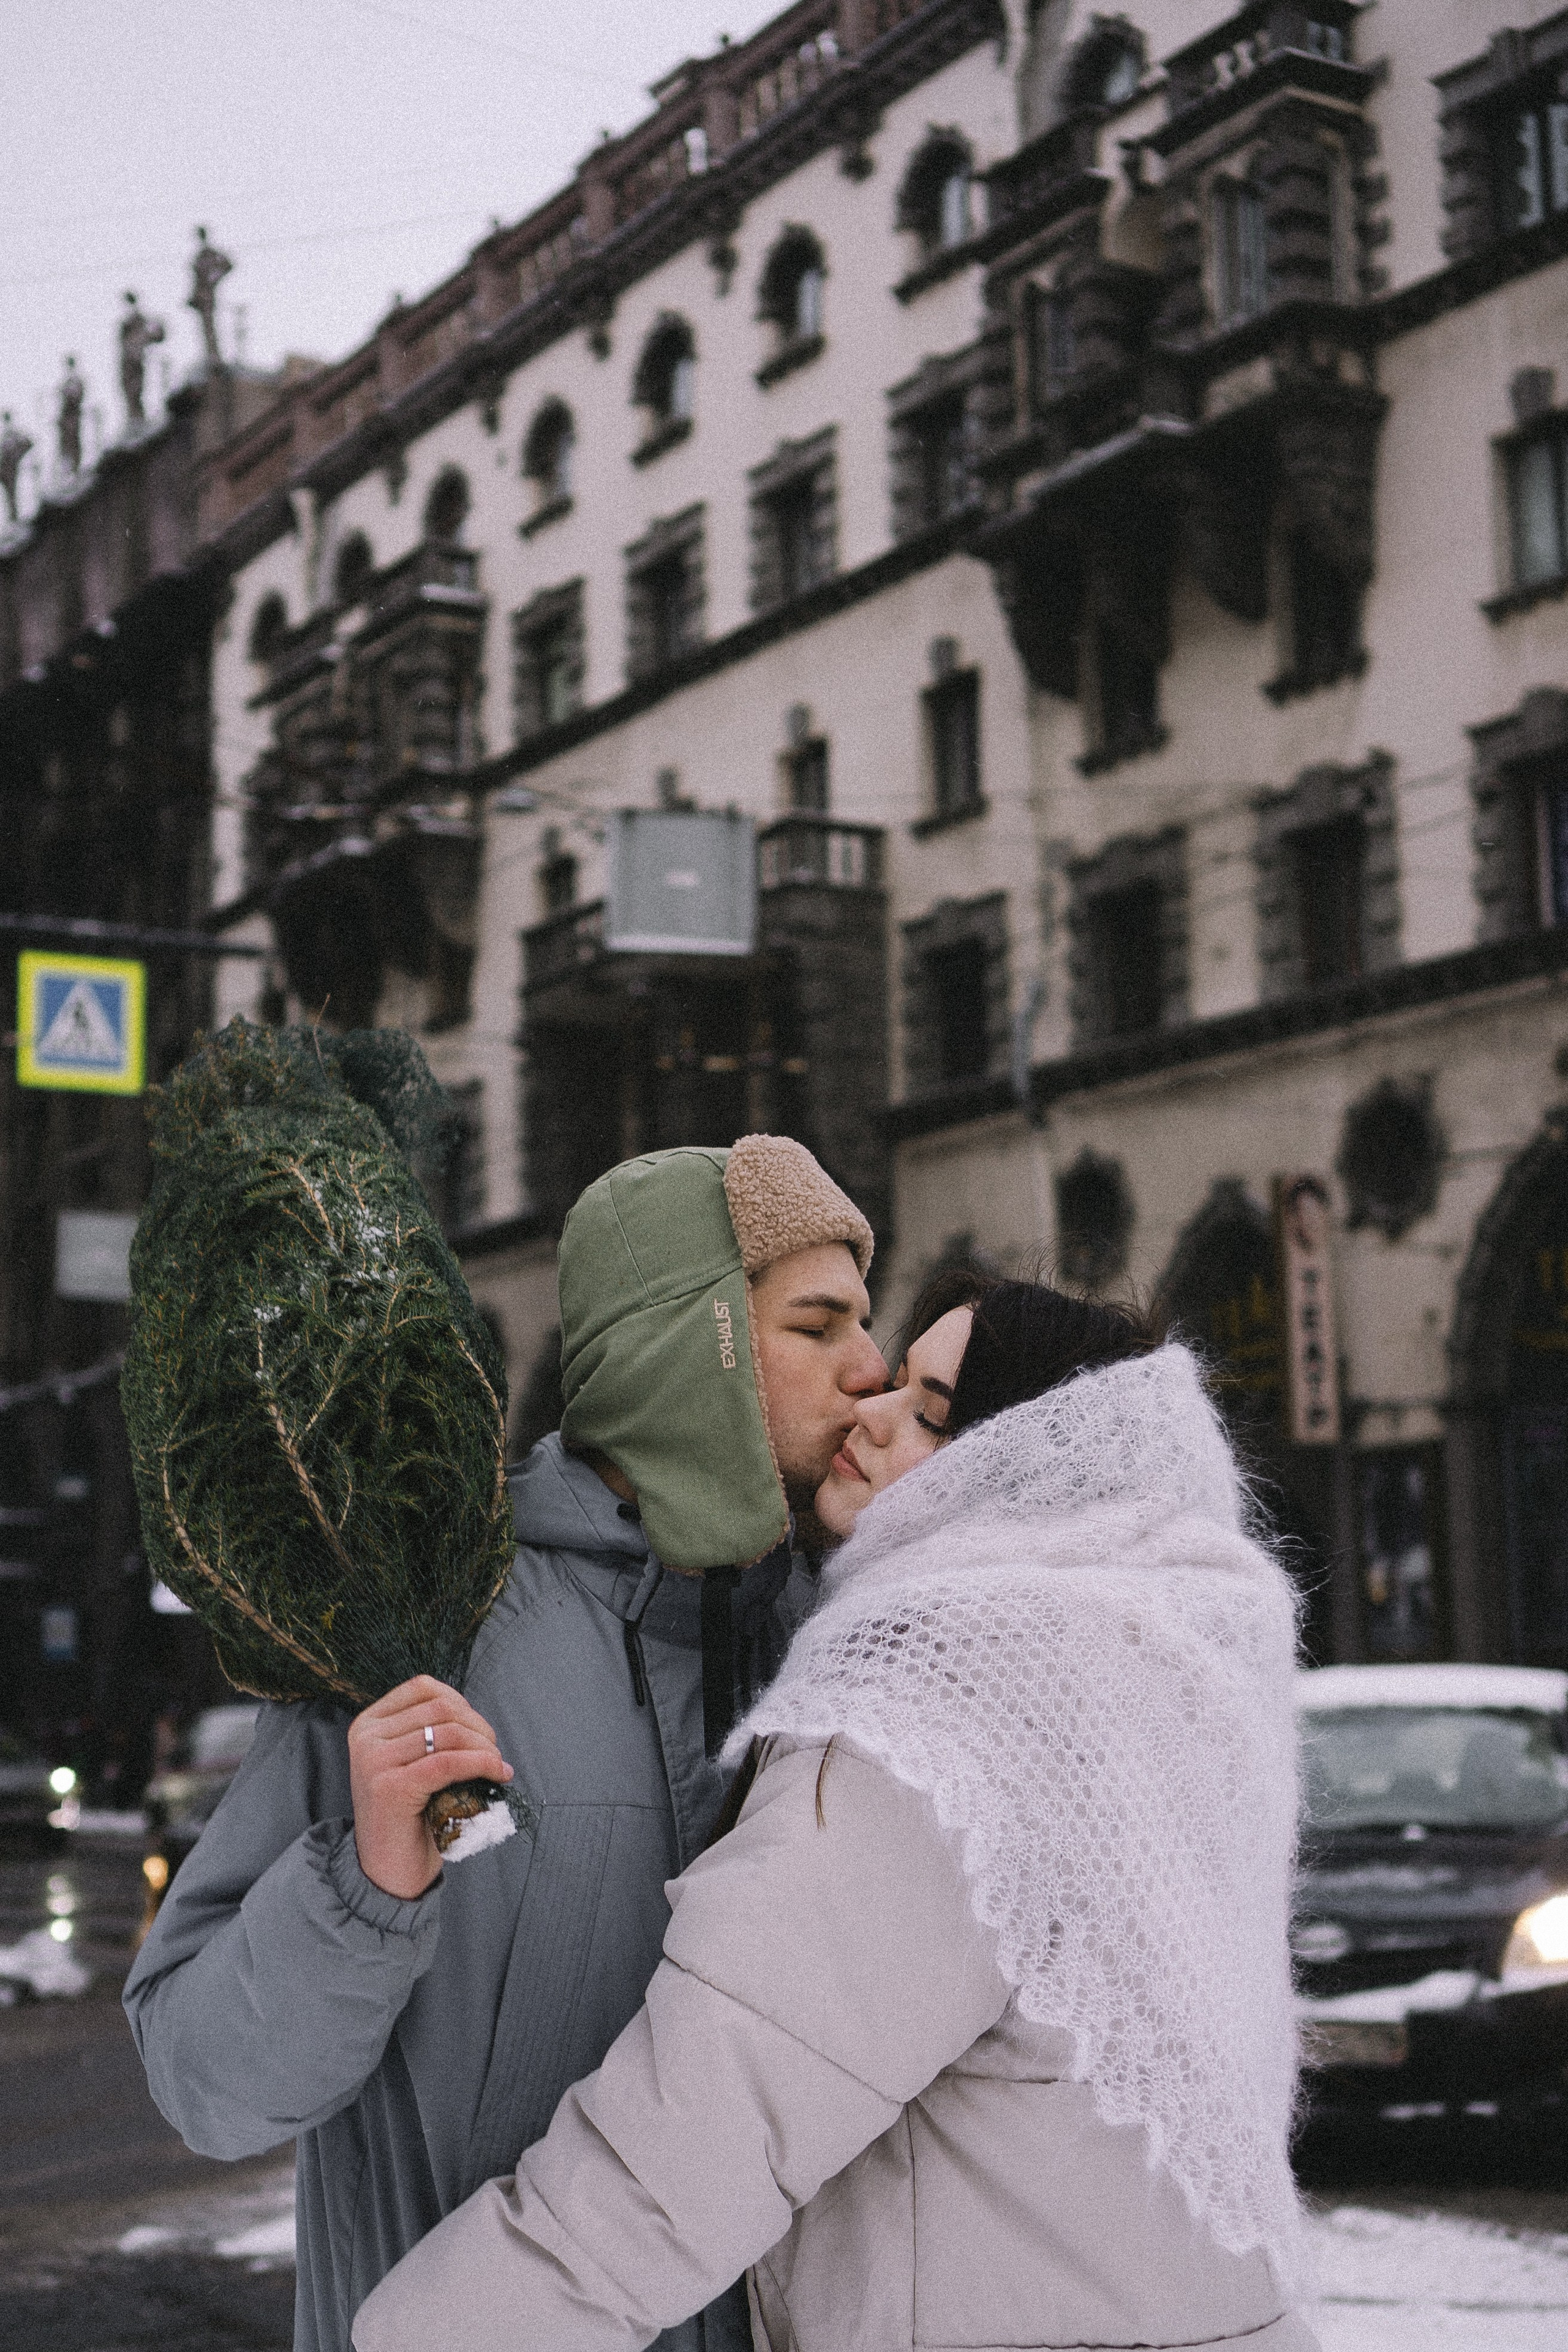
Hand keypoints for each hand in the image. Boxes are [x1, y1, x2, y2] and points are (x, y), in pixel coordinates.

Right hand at [348, 1675, 513, 1898]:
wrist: (386, 1873)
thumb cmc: (408, 1817)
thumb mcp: (411, 1764)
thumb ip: (429, 1734)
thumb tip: (477, 1721)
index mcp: (368, 1724)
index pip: (423, 1687)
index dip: (461, 1703)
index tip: (479, 1731)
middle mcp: (366, 1737)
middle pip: (440, 1708)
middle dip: (478, 1727)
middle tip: (494, 1754)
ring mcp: (374, 1761)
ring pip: (449, 1733)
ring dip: (485, 1748)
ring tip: (496, 1767)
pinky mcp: (391, 1787)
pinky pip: (449, 1762)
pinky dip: (482, 1764)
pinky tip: (497, 1774)